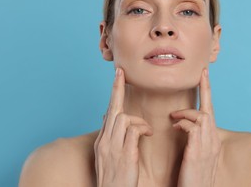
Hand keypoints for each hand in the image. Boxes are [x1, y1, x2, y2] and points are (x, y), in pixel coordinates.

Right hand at [94, 68, 152, 186]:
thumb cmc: (116, 178)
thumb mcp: (108, 156)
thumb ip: (111, 137)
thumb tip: (108, 117)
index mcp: (103, 141)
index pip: (108, 111)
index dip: (113, 93)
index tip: (117, 75)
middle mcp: (105, 141)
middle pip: (112, 109)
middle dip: (117, 89)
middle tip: (121, 73)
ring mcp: (113, 147)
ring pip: (123, 117)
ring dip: (138, 120)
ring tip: (146, 131)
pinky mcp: (124, 154)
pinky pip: (133, 130)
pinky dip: (142, 129)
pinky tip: (148, 135)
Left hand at [170, 69, 220, 186]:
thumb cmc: (192, 177)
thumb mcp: (196, 155)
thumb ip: (195, 139)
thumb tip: (187, 127)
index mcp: (213, 141)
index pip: (211, 113)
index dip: (208, 93)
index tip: (205, 75)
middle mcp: (213, 141)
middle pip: (209, 110)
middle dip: (206, 90)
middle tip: (201, 74)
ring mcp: (208, 147)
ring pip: (202, 116)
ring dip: (186, 113)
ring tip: (174, 117)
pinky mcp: (198, 152)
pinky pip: (192, 127)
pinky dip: (183, 123)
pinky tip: (175, 127)